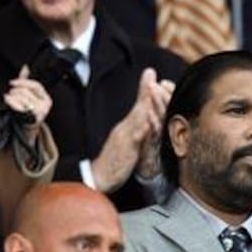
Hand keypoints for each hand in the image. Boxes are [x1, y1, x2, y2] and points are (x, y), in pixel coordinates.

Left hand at [4, 65, 51, 144]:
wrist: (27, 128)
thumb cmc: (27, 110)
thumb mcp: (30, 95)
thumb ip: (27, 80)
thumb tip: (26, 67)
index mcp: (46, 98)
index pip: (36, 85)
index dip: (22, 82)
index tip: (12, 83)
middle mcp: (45, 105)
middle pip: (25, 91)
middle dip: (15, 92)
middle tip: (13, 96)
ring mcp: (40, 112)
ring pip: (20, 97)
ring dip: (12, 98)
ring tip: (13, 102)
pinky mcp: (32, 118)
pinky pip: (18, 105)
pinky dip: (11, 102)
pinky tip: (9, 102)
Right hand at [91, 68, 169, 191]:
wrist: (99, 177)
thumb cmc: (116, 161)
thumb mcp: (129, 144)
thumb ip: (138, 131)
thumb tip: (148, 120)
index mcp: (128, 127)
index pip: (139, 106)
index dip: (147, 91)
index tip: (153, 74)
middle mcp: (125, 128)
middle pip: (138, 107)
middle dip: (146, 90)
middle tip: (151, 74)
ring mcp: (124, 138)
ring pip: (136, 119)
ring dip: (143, 105)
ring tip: (151, 90)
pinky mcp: (124, 150)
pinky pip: (134, 139)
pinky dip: (140, 130)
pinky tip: (147, 123)